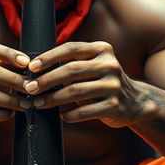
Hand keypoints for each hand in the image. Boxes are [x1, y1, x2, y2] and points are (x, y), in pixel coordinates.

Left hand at [23, 41, 141, 127]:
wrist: (134, 102)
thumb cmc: (102, 82)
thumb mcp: (92, 66)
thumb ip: (71, 64)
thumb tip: (34, 69)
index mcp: (102, 50)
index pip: (70, 49)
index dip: (49, 57)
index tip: (31, 67)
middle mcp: (110, 65)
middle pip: (71, 70)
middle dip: (46, 80)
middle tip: (30, 88)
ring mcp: (114, 85)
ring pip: (75, 91)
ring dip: (53, 99)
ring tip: (38, 103)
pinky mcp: (115, 105)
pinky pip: (85, 111)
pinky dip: (69, 115)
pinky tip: (61, 115)